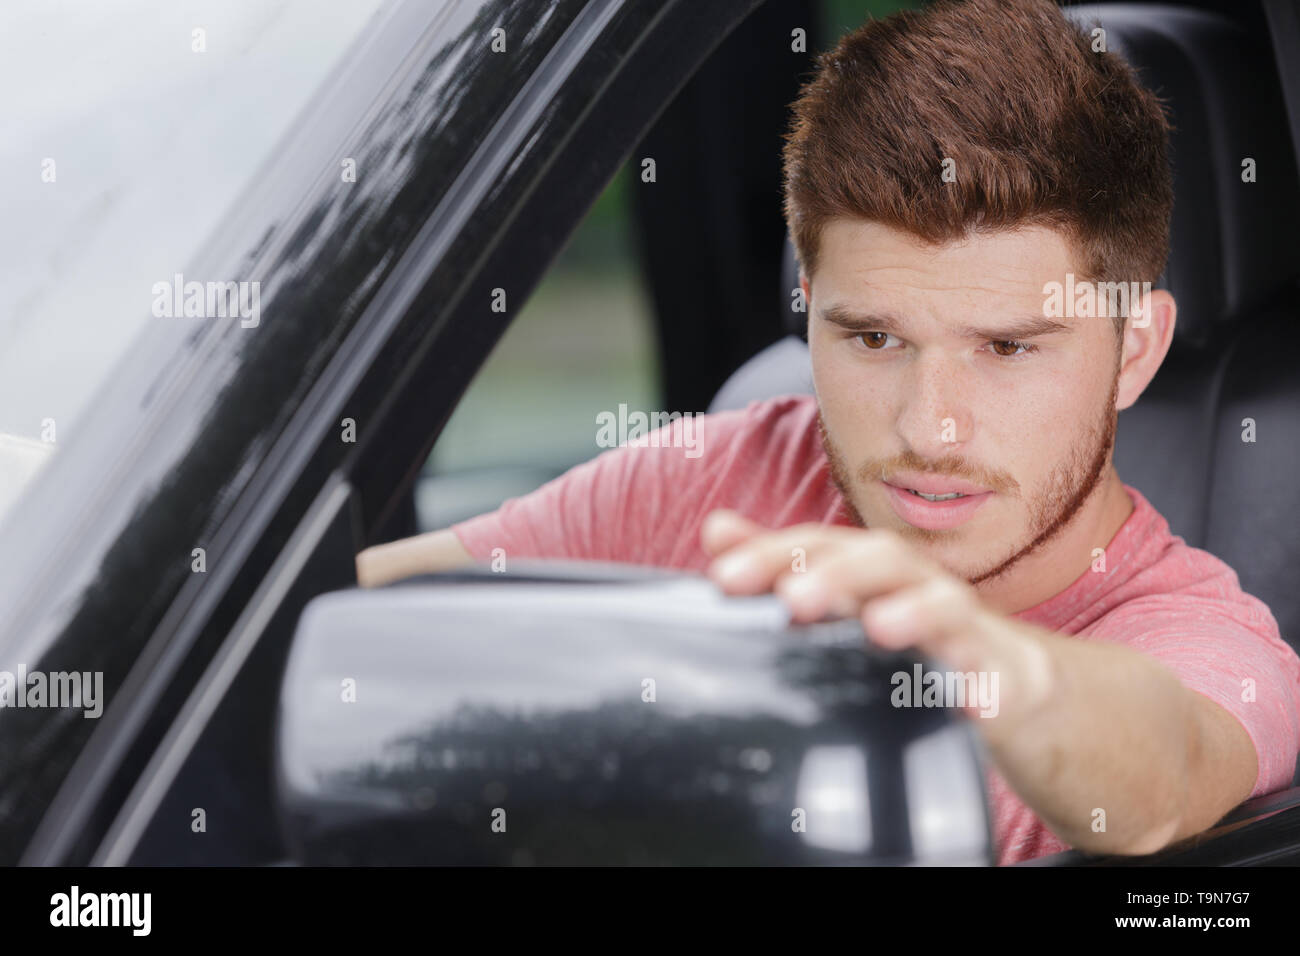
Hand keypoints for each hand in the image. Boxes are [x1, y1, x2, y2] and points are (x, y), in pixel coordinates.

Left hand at [700, 509, 1055, 732]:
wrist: (1010, 682)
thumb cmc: (910, 632)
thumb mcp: (841, 597)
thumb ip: (780, 565)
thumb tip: (716, 529)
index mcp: (866, 569)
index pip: (817, 546)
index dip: (771, 555)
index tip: (723, 578)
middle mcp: (912, 585)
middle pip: (879, 561)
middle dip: (836, 573)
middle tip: (792, 599)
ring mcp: (960, 628)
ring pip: (942, 605)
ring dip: (912, 611)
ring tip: (879, 626)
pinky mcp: (999, 676)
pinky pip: (994, 676)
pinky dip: (980, 684)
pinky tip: (965, 701)